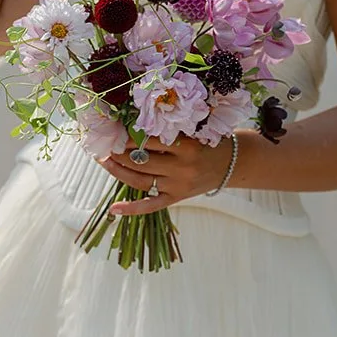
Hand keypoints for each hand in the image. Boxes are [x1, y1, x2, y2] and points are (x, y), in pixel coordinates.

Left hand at [96, 134, 236, 215]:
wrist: (232, 163)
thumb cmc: (209, 141)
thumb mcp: (193, 130)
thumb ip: (168, 130)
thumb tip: (132, 126)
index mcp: (187, 146)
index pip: (149, 141)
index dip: (128, 136)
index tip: (114, 130)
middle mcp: (182, 168)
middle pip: (141, 161)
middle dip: (118, 152)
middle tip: (104, 145)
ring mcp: (178, 186)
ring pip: (140, 181)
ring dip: (118, 171)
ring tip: (104, 161)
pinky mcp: (177, 198)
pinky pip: (151, 206)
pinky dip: (132, 209)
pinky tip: (113, 209)